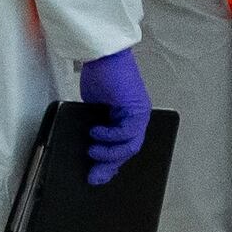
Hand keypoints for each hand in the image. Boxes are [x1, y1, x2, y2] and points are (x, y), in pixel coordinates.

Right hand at [78, 48, 152, 183]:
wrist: (104, 56)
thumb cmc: (101, 76)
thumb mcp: (96, 109)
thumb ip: (99, 127)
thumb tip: (91, 147)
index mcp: (129, 119)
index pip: (124, 148)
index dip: (111, 164)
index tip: (98, 175)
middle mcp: (138, 118)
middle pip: (128, 151)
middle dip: (109, 166)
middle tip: (94, 176)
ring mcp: (140, 114)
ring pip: (130, 146)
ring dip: (109, 153)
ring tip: (93, 151)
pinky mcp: (137, 108)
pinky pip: (127, 132)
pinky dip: (111, 137)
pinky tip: (97, 133)